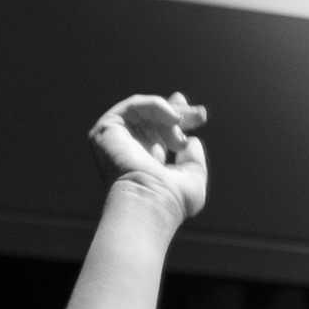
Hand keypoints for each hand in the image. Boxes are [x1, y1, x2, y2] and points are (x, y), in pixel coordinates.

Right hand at [87, 94, 208, 220]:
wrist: (148, 203)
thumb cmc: (170, 200)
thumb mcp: (192, 177)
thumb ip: (194, 157)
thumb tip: (192, 140)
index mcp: (146, 158)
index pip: (160, 129)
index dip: (179, 118)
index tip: (201, 116)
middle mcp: (130, 146)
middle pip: (154, 116)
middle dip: (179, 111)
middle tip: (200, 114)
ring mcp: (117, 137)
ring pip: (146, 110)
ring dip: (170, 113)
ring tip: (183, 125)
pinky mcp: (107, 129)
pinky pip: (134, 106)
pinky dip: (157, 106)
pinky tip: (174, 119)